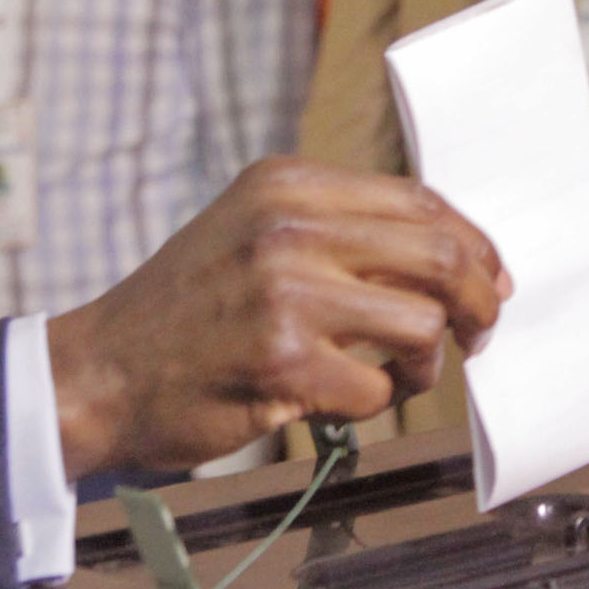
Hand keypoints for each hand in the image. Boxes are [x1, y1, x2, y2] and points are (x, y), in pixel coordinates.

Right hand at [46, 159, 508, 475]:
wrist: (99, 372)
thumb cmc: (185, 311)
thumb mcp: (252, 233)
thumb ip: (338, 230)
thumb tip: (451, 257)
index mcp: (286, 184)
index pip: (418, 199)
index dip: (472, 242)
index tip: (490, 278)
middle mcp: (288, 227)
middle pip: (438, 253)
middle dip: (478, 300)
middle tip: (481, 331)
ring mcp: (285, 293)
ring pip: (421, 323)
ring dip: (427, 362)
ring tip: (403, 374)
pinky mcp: (282, 362)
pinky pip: (377, 388)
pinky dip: (373, 403)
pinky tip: (337, 400)